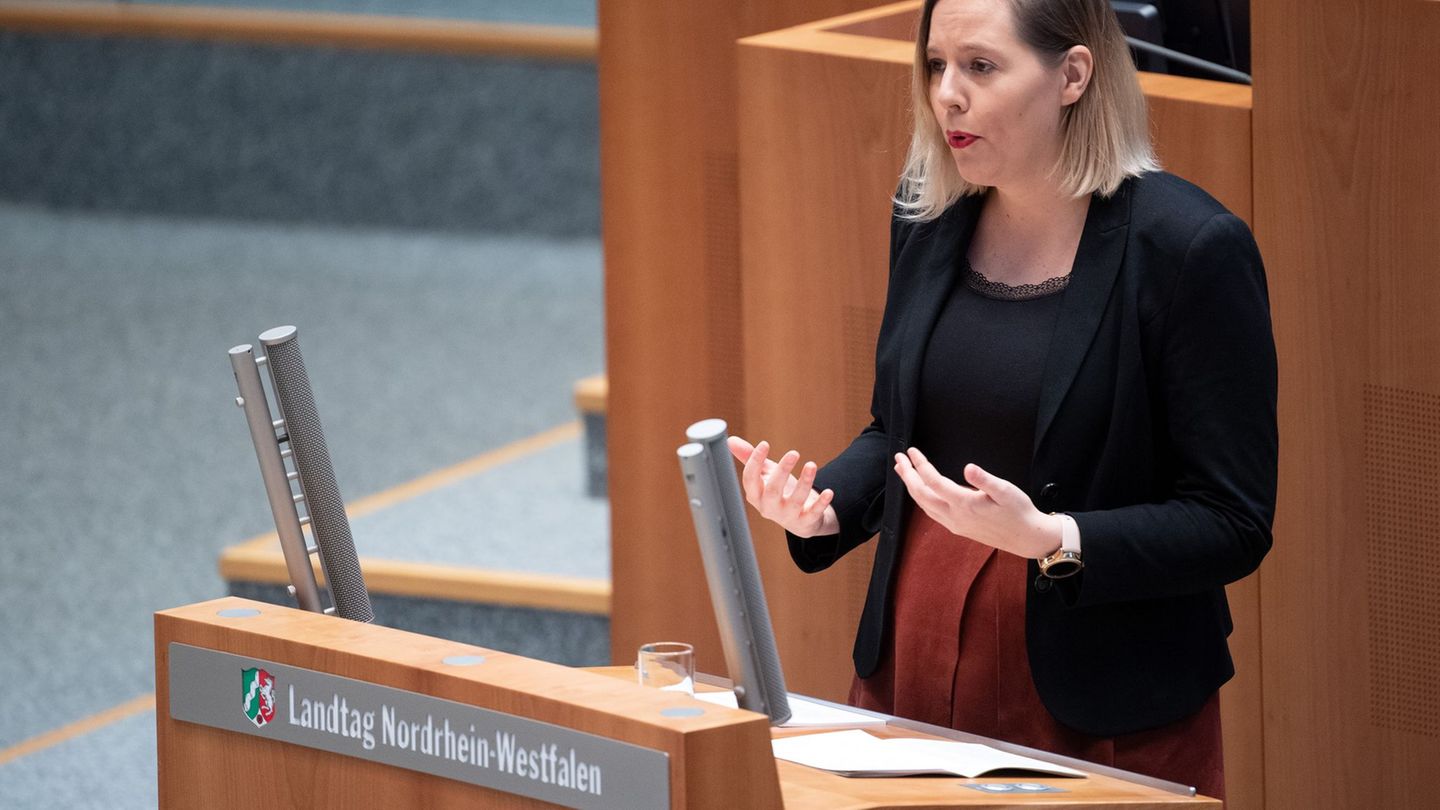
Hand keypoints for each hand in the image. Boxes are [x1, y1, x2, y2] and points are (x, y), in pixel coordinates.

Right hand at [727, 436, 838, 537]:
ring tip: (812, 465)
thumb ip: (750, 458)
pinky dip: (821, 503)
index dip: (755, 461)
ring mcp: (788, 516)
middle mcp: (769, 507)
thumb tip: (730, 440)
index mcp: (756, 495)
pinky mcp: (806, 521)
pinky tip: (829, 492)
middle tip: (794, 452)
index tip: (765, 444)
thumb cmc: (778, 492)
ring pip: (795, 500)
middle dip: (782, 471)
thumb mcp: (764, 474)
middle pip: (772, 490)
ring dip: (805, 482)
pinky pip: (814, 513)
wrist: (798, 519)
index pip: (750, 479)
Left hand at [893, 447, 1062, 558]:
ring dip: (911, 487)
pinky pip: (932, 513)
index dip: (920, 465)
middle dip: (907, 475)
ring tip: (904, 472)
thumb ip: (985, 479)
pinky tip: (921, 492)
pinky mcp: (958, 528)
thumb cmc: (1019, 511)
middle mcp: (955, 516)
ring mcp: (955, 524)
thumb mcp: (1007, 490)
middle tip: (899, 458)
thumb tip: (968, 467)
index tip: (912, 451)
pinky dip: (921, 499)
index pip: (933, 481)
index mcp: (964, 504)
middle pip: (921, 495)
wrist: (1027, 537)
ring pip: (924, 505)